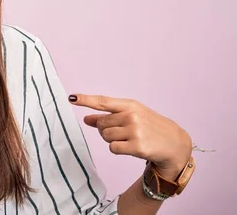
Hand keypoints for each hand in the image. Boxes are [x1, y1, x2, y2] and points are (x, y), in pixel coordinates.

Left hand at [69, 94, 191, 180]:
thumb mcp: (131, 117)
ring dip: (112, 140)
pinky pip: (112, 148)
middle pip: (101, 124)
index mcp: (130, 105)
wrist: (175, 144)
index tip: (72, 98)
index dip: (86, 100)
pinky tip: (131, 148)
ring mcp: (135, 131)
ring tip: (129, 139)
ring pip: (105, 136)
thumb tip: (86, 118)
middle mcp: (132, 115)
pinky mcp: (137, 146)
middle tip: (123, 132)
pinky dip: (118, 150)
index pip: (103, 101)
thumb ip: (108, 116)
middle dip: (106, 129)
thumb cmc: (150, 128)